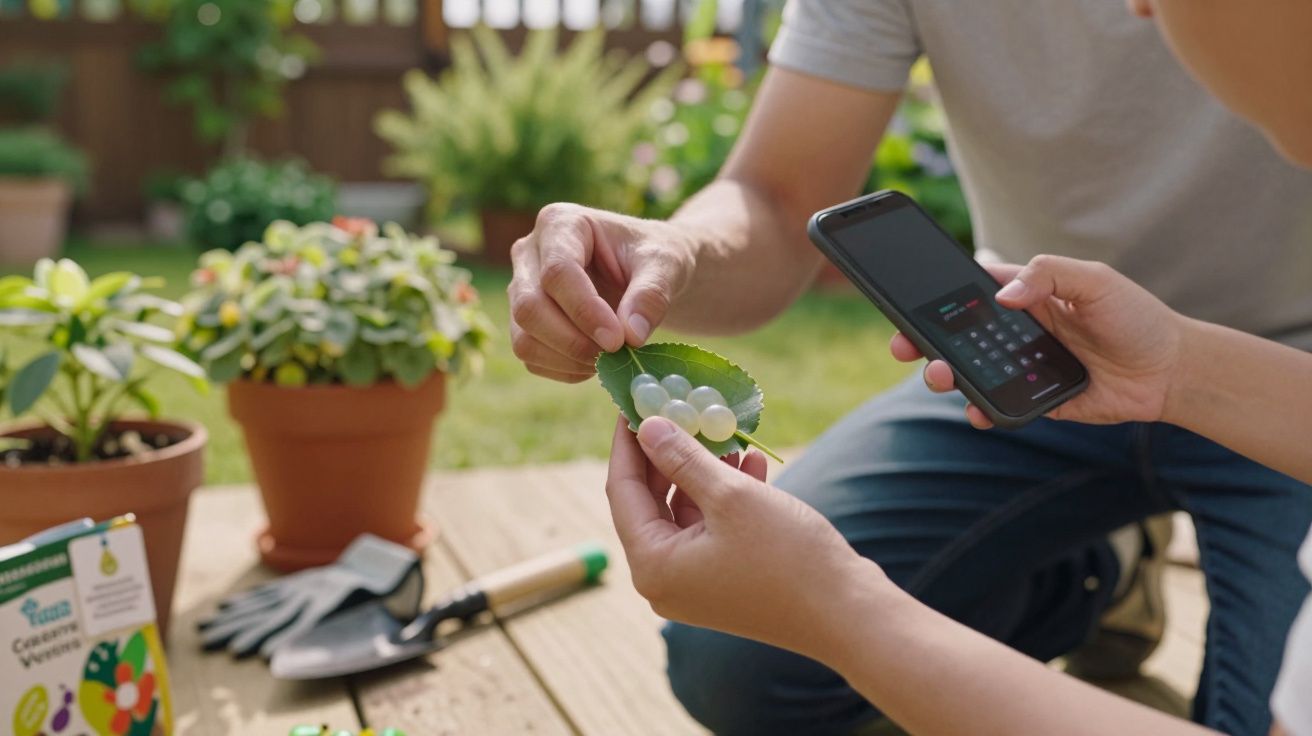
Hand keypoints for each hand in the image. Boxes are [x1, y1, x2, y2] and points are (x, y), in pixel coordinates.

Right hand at [507, 204, 696, 381]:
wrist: (647, 271)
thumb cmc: (654, 257)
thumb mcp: (665, 265)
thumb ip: (651, 294)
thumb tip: (631, 335)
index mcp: (560, 223)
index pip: (557, 272)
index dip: (585, 311)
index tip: (618, 340)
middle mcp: (529, 253)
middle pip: (530, 307)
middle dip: (573, 341)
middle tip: (616, 355)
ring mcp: (521, 289)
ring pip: (523, 337)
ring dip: (568, 359)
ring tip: (611, 360)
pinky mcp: (524, 322)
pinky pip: (531, 357)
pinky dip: (565, 370)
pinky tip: (597, 363)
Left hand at [604, 416, 881, 658]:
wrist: (848, 615)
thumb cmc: (786, 556)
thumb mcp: (730, 496)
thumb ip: (683, 459)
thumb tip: (647, 427)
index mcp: (653, 566)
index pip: (622, 491)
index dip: (627, 442)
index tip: (630, 399)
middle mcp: (665, 580)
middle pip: (651, 501)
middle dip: (667, 452)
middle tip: (675, 406)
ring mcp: (695, 583)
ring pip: (685, 510)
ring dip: (702, 469)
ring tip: (721, 430)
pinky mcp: (725, 580)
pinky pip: (712, 527)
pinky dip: (725, 495)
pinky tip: (751, 461)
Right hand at [891, 255, 1186, 427]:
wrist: (1171, 371)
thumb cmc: (1136, 318)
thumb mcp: (1096, 281)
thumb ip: (1049, 276)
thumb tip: (1004, 294)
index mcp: (1025, 296)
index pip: (970, 292)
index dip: (936, 296)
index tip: (909, 303)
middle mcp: (1017, 331)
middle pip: (956, 336)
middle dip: (923, 341)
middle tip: (905, 347)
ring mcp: (1022, 367)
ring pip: (970, 372)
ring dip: (946, 375)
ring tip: (940, 376)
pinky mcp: (1034, 401)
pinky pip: (998, 406)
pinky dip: (982, 410)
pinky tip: (977, 411)